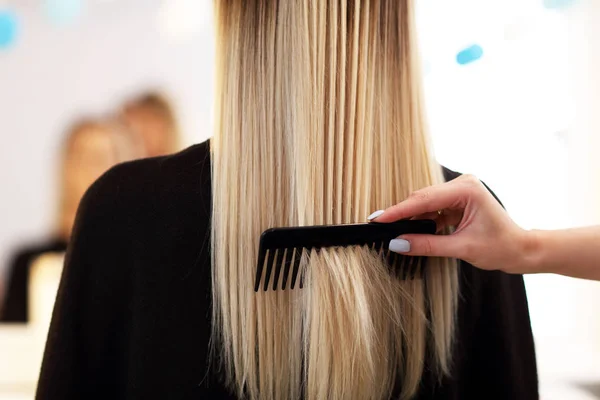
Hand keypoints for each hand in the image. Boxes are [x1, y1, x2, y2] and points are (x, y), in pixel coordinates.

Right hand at [369, 175, 532, 272]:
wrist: (521, 250)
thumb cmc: (501, 247)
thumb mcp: (462, 249)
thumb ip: (427, 245)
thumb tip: (397, 244)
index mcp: (467, 189)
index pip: (424, 200)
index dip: (398, 211)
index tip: (378, 219)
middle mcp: (462, 184)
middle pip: (421, 198)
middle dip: (401, 214)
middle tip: (379, 227)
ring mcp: (459, 191)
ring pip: (424, 204)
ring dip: (411, 218)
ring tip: (392, 232)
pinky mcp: (457, 201)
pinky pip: (432, 209)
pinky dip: (421, 221)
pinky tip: (411, 232)